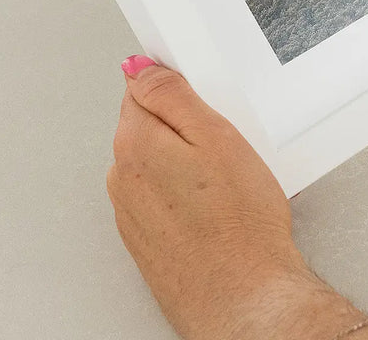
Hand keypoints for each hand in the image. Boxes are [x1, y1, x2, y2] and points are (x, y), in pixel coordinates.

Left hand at [107, 57, 367, 339]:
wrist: (245, 299)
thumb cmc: (240, 225)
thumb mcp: (216, 136)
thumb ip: (172, 95)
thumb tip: (140, 68)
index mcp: (134, 144)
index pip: (140, 90)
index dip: (177, 91)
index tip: (204, 103)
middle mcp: (122, 178)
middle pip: (148, 128)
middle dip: (183, 130)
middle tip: (225, 148)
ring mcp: (131, 213)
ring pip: (156, 165)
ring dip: (184, 165)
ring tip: (225, 185)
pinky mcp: (145, 241)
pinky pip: (162, 200)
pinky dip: (185, 198)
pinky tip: (216, 209)